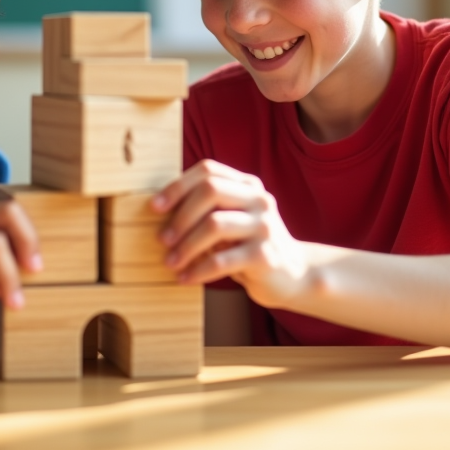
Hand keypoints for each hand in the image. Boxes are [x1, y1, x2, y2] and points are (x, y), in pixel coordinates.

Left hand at [152, 159, 309, 307]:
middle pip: (210, 190)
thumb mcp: (232, 220)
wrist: (294, 275)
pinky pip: (222, 259)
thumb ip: (207, 209)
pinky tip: (185, 278)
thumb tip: (158, 209)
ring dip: (185, 245)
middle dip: (180, 215)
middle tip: (162, 239)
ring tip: (170, 262)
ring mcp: (265, 226)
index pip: (208, 171)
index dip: (178, 186)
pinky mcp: (265, 255)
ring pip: (214, 224)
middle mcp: (259, 200)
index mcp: (248, 185)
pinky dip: (198, 270)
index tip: (155, 207)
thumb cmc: (249, 246)